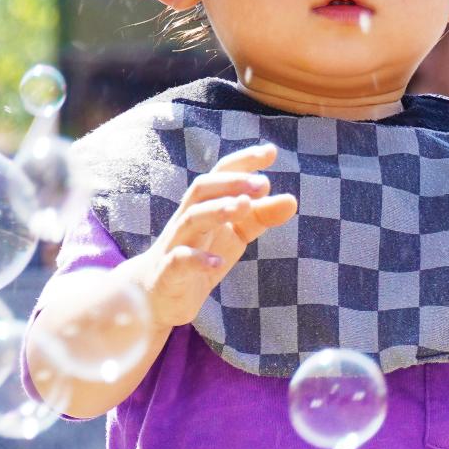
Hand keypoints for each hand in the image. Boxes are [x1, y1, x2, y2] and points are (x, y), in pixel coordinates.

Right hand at [131, 145, 296, 329]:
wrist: (156, 297)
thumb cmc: (200, 257)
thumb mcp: (234, 236)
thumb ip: (259, 217)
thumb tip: (292, 200)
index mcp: (204, 205)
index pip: (221, 174)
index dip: (243, 161)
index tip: (271, 151)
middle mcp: (187, 219)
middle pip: (202, 188)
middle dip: (231, 182)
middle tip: (264, 183)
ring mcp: (176, 244)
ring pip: (191, 218)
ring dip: (217, 209)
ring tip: (244, 206)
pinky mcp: (168, 273)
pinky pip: (179, 261)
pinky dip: (198, 260)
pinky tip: (218, 264)